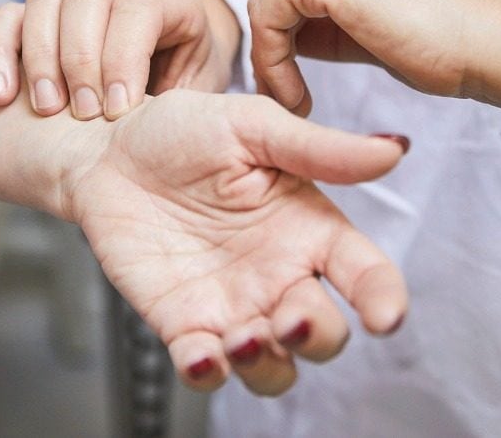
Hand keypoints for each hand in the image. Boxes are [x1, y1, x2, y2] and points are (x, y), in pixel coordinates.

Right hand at [0, 0, 239, 119]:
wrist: (168, 66)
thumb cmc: (187, 83)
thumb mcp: (202, 93)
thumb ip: (191, 104)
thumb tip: (176, 125)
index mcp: (171, 1)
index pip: (139, 9)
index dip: (123, 57)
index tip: (118, 111)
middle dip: (79, 60)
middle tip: (82, 114)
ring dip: (38, 57)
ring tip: (46, 108)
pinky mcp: (42, 14)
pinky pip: (9, 14)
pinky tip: (2, 96)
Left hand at [56, 89, 409, 395]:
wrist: (106, 145)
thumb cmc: (182, 129)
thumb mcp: (252, 126)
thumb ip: (319, 148)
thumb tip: (394, 149)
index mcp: (308, 228)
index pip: (364, 273)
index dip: (383, 299)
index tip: (384, 317)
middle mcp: (278, 274)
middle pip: (323, 334)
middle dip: (317, 338)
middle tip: (289, 317)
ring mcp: (231, 304)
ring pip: (274, 368)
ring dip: (268, 366)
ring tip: (242, 338)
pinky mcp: (181, 322)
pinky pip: (205, 368)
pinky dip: (209, 373)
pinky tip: (201, 354)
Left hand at [248, 0, 500, 114]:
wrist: (492, 45)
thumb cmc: (448, 43)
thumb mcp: (374, 24)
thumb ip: (330, 21)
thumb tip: (287, 38)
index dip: (283, 34)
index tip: (292, 83)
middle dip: (273, 46)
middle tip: (287, 97)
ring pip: (265, 2)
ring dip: (270, 59)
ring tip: (293, 102)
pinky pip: (268, 17)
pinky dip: (272, 61)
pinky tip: (296, 95)